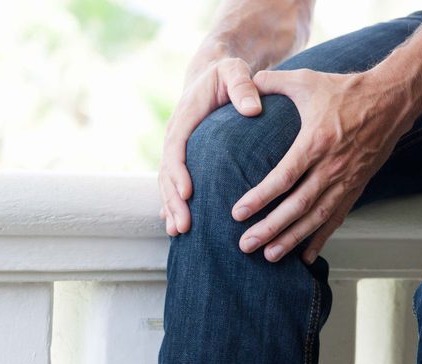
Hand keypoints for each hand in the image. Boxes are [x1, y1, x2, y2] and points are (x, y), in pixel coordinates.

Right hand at [158, 56, 263, 235]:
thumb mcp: (235, 71)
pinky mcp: (185, 159)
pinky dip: (175, 204)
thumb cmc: (228, 74)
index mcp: (185, 118)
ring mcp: (178, 149)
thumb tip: (253, 109)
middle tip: (183, 226)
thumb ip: (242, 86)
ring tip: (178, 233)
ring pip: (168, 183)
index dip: (179, 172)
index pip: (176, 148)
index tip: (189, 193)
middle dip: (173, 201)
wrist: (214, 74)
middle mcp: (175, 136)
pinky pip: (175, 184)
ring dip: (171, 208)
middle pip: (168, 173)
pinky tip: (178, 227)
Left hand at [232, 68, 416, 263]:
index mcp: (316, 141)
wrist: (393, 99)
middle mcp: (332, 167)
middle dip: (270, 228)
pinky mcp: (356, 188)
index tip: (237, 213)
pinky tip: (305, 257)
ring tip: (269, 256)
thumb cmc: (346, 89)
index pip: (284, 177)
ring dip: (292, 239)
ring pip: (316, 218)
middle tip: (246, 245)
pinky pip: (336, 219)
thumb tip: (244, 82)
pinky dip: (321, 239)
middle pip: (297, 206)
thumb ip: (272, 82)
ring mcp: (346, 180)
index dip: (260, 198)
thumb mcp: (307, 80)